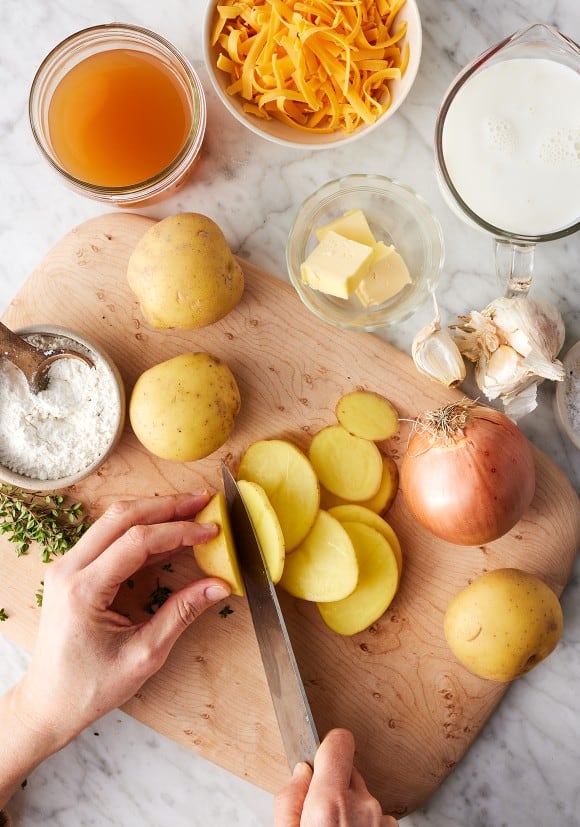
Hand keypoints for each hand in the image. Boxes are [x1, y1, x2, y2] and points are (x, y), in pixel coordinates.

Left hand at [14, 492, 229, 750]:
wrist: (49, 702)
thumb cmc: (91, 686)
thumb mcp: (144, 654)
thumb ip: (182, 613)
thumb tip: (220, 585)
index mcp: (84, 590)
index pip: (136, 541)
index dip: (178, 531)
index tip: (210, 530)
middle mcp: (69, 569)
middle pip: (122, 517)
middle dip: (167, 506)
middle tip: (203, 501)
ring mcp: (66, 566)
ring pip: (112, 519)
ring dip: (153, 511)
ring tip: (190, 509)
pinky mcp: (72, 569)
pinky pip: (107, 535)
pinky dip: (140, 528)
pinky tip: (168, 531)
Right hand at [274, 729, 397, 825]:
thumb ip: (288, 799)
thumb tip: (301, 774)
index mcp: (331, 802)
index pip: (339, 742)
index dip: (327, 746)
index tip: (319, 755)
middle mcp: (362, 805)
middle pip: (348, 770)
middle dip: (332, 784)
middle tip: (317, 812)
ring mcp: (381, 819)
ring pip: (360, 793)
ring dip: (349, 805)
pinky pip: (374, 813)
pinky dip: (362, 821)